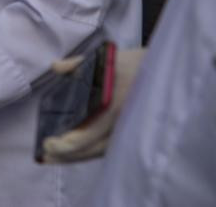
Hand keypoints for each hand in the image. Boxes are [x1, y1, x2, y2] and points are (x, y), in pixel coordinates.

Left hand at [41, 48, 145, 162]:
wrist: (169, 71)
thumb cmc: (137, 63)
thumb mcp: (108, 58)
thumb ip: (79, 64)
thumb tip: (56, 67)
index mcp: (112, 107)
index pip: (85, 137)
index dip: (65, 146)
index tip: (48, 144)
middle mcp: (121, 125)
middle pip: (90, 151)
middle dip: (66, 156)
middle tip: (46, 156)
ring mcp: (129, 131)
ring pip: (100, 152)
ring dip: (77, 156)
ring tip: (56, 157)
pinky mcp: (134, 132)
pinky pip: (110, 148)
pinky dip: (92, 151)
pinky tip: (79, 150)